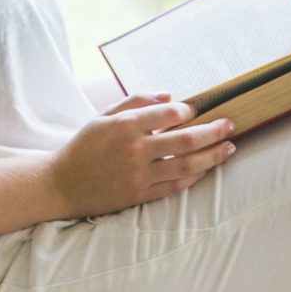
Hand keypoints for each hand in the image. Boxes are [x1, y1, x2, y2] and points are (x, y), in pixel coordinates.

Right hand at [50, 92, 235, 219]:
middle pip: (185, 140)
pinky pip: (175, 186)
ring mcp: (138, 176)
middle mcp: (134, 151)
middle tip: (230, 124)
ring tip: (229, 146)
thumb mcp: (104, 116)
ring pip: (186, 165)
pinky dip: (195, 176)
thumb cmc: (84, 146)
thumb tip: (170, 96)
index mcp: (124, 126)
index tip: (197, 109)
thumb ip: (136, 102)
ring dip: (212, 155)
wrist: (60, 184)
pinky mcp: (139, 195)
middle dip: (213, 131)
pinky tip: (207, 168)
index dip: (187, 111)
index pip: (167, 114)